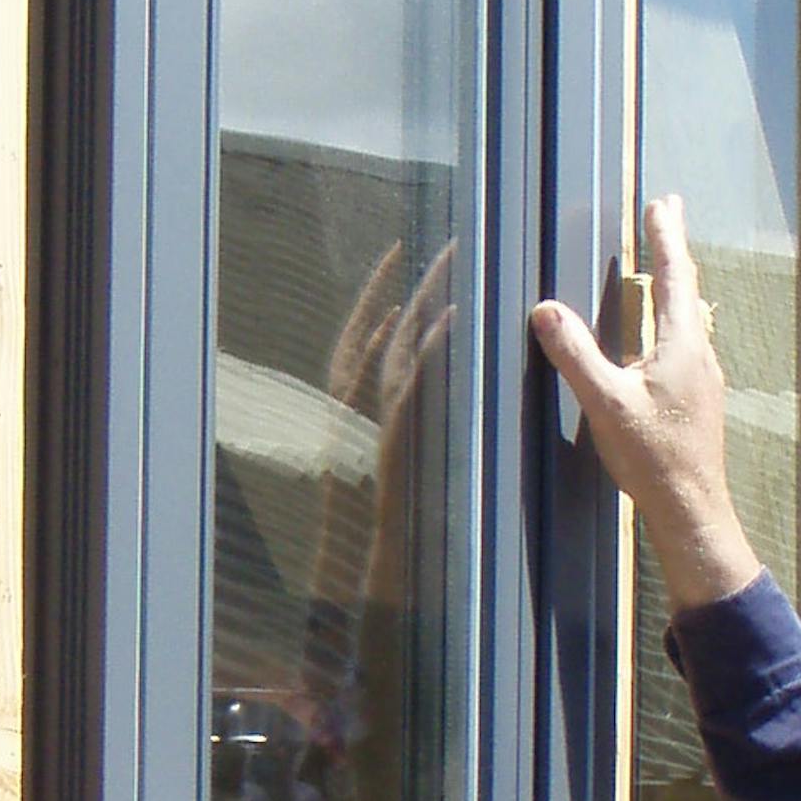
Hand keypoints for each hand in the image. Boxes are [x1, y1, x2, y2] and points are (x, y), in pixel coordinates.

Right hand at [309, 241, 457, 619]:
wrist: (364, 558)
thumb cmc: (376, 511)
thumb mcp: (378, 451)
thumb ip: (387, 410)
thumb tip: (405, 378)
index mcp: (349, 402)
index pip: (362, 332)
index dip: (376, 289)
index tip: (398, 252)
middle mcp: (355, 402)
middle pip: (378, 326)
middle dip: (406, 280)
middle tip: (438, 242)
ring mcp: (372, 416)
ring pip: (394, 344)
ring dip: (423, 299)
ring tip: (451, 261)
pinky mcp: (393, 433)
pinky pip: (410, 382)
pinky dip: (426, 347)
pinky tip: (449, 318)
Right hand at [530, 195, 758, 603]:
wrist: (692, 509)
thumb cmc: (653, 458)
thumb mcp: (606, 404)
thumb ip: (576, 355)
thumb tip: (546, 310)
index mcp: (681, 346)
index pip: (674, 276)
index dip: (665, 238)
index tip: (660, 204)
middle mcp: (700, 355)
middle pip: (688, 289)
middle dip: (674, 249)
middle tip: (667, 213)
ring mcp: (705, 378)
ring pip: (691, 317)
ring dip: (676, 284)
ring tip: (666, 266)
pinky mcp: (700, 400)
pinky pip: (688, 343)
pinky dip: (675, 319)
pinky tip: (664, 337)